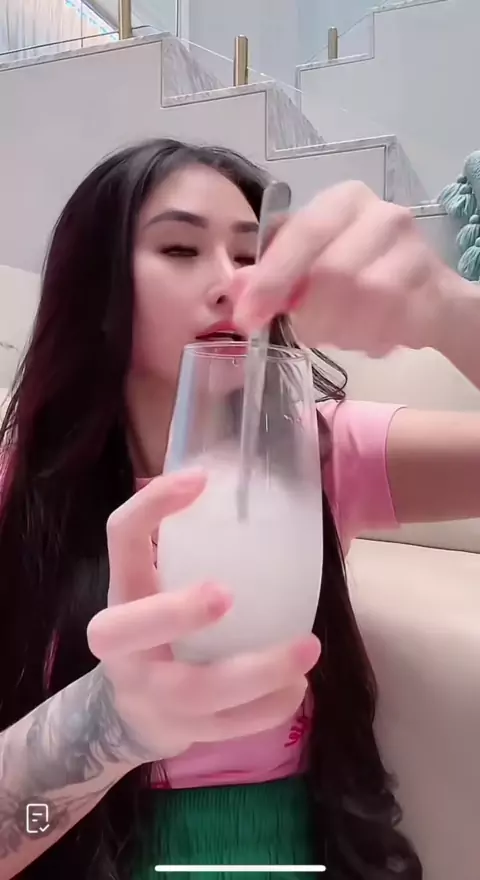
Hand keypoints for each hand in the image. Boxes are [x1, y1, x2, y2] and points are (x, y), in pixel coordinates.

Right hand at [86, 469, 319, 765]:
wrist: (132, 714)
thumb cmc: (159, 629)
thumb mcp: (159, 585)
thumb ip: (193, 548)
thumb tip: (267, 491)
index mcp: (123, 591)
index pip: (121, 537)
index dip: (152, 505)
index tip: (200, 480)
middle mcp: (124, 645)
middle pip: (129, 629)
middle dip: (176, 612)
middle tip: (228, 594)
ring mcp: (151, 694)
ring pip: (196, 690)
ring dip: (256, 671)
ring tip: (307, 648)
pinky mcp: (182, 732)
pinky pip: (229, 726)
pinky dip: (269, 708)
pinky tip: (297, 687)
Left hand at [234, 181, 454, 356]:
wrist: (428, 297)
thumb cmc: (357, 276)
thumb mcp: (308, 268)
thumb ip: (271, 273)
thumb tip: (238, 286)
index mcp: (343, 201)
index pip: (302, 233)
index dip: (271, 278)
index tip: (247, 317)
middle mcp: (382, 215)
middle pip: (331, 272)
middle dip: (308, 313)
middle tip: (301, 333)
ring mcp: (413, 251)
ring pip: (361, 302)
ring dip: (340, 331)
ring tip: (340, 333)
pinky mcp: (433, 289)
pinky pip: (388, 325)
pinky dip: (368, 341)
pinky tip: (368, 337)